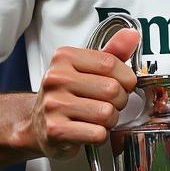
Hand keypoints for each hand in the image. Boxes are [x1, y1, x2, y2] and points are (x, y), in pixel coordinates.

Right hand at [30, 28, 139, 159]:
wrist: (37, 124)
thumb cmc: (66, 94)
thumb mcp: (87, 68)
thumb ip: (112, 52)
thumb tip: (132, 35)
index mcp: (64, 58)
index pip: (110, 63)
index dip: (126, 77)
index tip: (123, 84)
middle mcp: (56, 79)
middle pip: (111, 89)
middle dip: (119, 101)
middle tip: (109, 103)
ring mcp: (53, 105)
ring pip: (106, 113)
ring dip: (110, 120)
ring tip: (99, 118)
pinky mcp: (55, 131)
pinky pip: (97, 134)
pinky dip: (100, 135)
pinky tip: (89, 130)